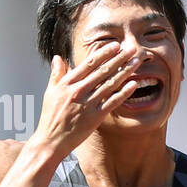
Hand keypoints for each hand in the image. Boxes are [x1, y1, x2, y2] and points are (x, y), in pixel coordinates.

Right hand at [30, 42, 143, 157]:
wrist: (51, 140)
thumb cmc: (50, 117)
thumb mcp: (50, 92)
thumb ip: (57, 74)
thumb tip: (58, 57)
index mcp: (67, 83)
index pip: (88, 64)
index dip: (103, 53)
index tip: (115, 45)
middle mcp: (78, 91)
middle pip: (102, 71)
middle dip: (118, 59)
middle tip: (131, 49)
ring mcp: (87, 104)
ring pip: (109, 84)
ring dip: (124, 72)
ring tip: (136, 62)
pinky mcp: (95, 117)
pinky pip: (112, 102)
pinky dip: (123, 92)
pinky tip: (133, 84)